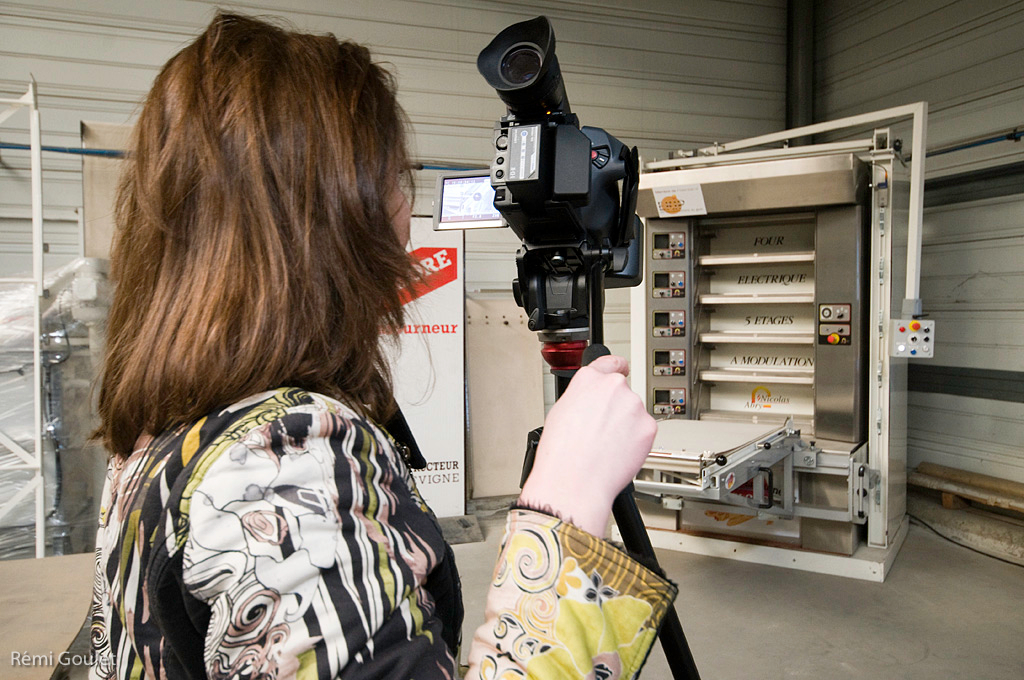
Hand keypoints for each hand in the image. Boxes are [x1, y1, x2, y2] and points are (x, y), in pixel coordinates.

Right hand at [519, 355, 656, 535]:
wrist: (574, 479)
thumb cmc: (561, 452)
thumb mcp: (561, 411)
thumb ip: (583, 398)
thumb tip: (593, 403)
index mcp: (589, 379)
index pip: (611, 362)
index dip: (618, 366)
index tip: (623, 368)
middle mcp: (614, 386)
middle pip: (623, 394)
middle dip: (617, 410)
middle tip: (603, 432)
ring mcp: (633, 405)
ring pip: (634, 414)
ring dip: (627, 427)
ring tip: (606, 447)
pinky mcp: (648, 426)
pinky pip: (644, 432)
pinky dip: (636, 442)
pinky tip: (618, 453)